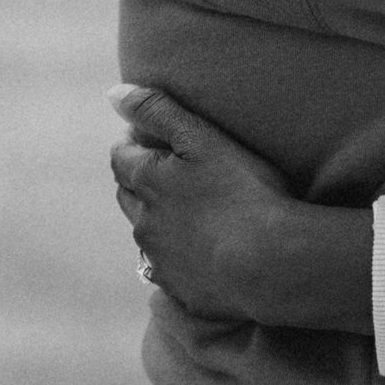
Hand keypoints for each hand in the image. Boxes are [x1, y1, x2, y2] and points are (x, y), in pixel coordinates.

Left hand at [110, 87, 373, 332]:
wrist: (270, 263)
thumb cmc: (244, 191)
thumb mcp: (203, 139)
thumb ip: (158, 112)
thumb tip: (114, 93)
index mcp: (146, 183)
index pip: (121, 157)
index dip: (133, 142)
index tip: (153, 136)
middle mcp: (144, 223)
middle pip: (128, 196)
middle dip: (140, 181)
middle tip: (170, 172)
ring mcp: (161, 261)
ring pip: (148, 235)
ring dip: (159, 221)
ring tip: (191, 213)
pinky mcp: (182, 291)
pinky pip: (171, 271)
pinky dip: (180, 258)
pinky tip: (204, 254)